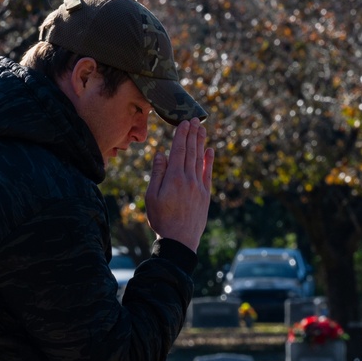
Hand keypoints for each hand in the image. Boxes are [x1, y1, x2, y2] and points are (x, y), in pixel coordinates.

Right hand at [145, 118, 214, 251]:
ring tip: (202, 129)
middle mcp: (188, 179)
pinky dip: (209, 161)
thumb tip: (161, 154)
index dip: (181, 135)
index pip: (178, 150)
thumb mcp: (151, 197)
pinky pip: (208, 174)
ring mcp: (199, 187)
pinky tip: (210, 151)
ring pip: (200, 160)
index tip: (184, 122)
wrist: (179, 241)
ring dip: (201, 142)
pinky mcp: (205, 195)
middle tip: (195, 119)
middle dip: (192, 134)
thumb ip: (157, 174)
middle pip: (190, 151)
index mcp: (173, 178)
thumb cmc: (161, 219)